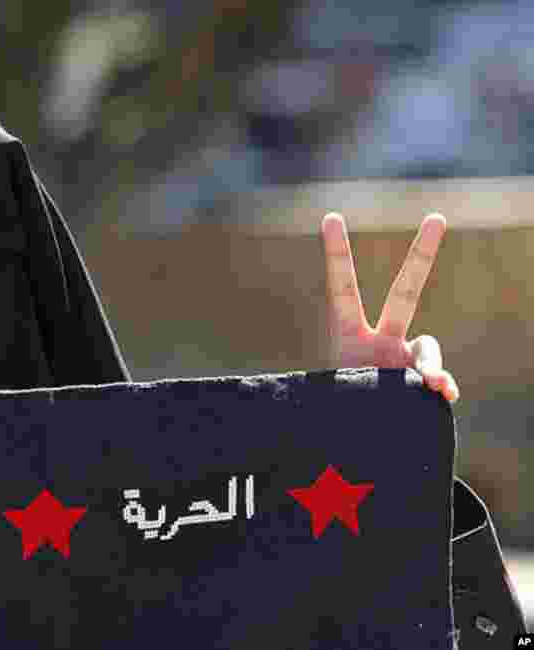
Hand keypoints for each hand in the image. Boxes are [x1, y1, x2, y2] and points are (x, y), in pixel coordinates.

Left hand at [322, 213, 458, 403]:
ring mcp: (406, 360)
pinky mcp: (424, 384)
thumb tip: (436, 384)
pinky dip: (441, 389)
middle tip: (437, 218)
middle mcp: (382, 340)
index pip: (342, 288)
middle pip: (406, 292)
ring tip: (429, 387)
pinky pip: (439, 380)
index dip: (337, 253)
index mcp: (348, 336)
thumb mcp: (336, 401)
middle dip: (422, 256)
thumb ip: (372, 387)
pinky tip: (442, 398)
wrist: (361, 442)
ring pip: (429, 350)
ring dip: (429, 367)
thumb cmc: (339, 415)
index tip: (331, 215)